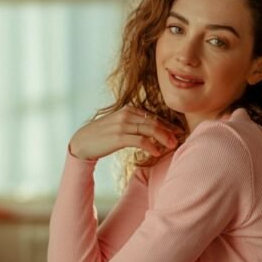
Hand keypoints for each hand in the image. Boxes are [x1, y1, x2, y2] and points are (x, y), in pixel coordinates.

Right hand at [69, 106, 183, 160]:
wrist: (82, 142)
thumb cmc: (103, 136)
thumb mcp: (120, 125)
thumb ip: (135, 125)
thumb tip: (151, 132)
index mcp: (129, 110)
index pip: (153, 116)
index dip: (167, 124)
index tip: (178, 131)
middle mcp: (127, 114)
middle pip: (155, 122)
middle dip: (169, 131)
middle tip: (179, 140)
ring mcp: (123, 125)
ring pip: (150, 129)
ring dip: (164, 138)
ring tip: (172, 146)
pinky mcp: (119, 137)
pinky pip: (140, 140)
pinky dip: (151, 146)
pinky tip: (157, 152)